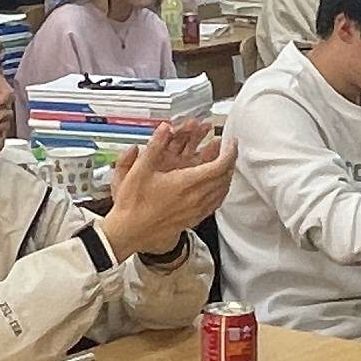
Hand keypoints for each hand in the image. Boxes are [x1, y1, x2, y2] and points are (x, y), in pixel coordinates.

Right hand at [99, 118, 234, 255]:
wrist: (129, 232)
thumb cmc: (132, 204)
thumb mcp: (139, 170)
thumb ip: (155, 146)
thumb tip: (165, 128)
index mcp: (185, 184)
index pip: (218, 166)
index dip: (229, 152)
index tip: (230, 142)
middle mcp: (195, 198)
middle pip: (224, 178)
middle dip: (230, 161)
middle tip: (229, 149)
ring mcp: (195, 211)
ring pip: (222, 191)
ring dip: (227, 176)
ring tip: (225, 165)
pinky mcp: (193, 219)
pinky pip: (215, 204)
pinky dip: (221, 192)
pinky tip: (217, 188)